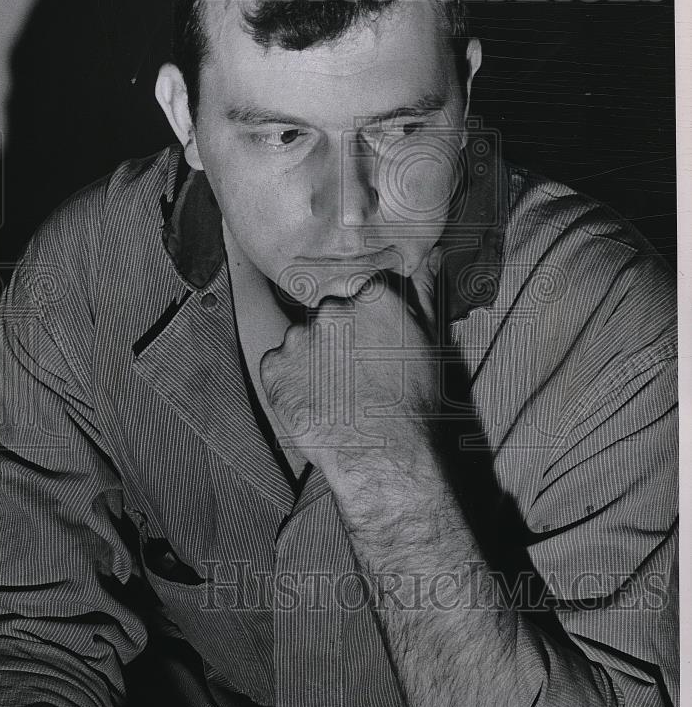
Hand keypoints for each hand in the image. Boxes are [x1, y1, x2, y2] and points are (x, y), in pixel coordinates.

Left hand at [260, 245, 443, 473]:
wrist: (382, 453)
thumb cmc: (413, 401)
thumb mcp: (427, 341)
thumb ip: (423, 291)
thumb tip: (431, 253)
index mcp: (370, 295)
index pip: (360, 294)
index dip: (365, 322)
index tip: (373, 345)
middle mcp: (330, 308)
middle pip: (329, 314)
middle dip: (338, 336)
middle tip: (355, 372)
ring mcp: (298, 337)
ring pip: (302, 339)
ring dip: (313, 357)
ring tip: (335, 390)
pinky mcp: (274, 367)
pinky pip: (278, 365)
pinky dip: (290, 379)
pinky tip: (314, 400)